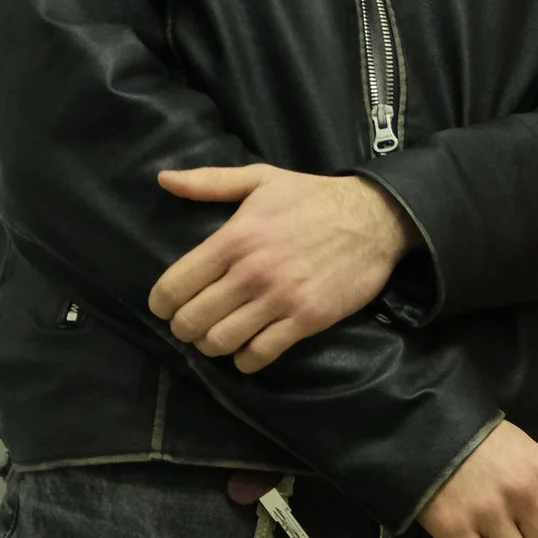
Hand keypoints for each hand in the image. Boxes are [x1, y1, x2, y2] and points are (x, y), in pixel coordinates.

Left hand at [149, 165, 416, 370]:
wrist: (376, 218)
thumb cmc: (314, 198)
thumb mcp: (262, 179)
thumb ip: (210, 182)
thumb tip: (164, 179)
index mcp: (235, 238)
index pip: (173, 287)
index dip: (161, 303)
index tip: (168, 305)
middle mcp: (252, 272)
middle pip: (191, 322)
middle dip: (184, 327)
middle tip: (195, 322)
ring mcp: (281, 298)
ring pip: (220, 342)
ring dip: (212, 344)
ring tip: (220, 335)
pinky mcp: (307, 319)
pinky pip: (259, 354)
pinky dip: (246, 359)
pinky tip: (249, 347)